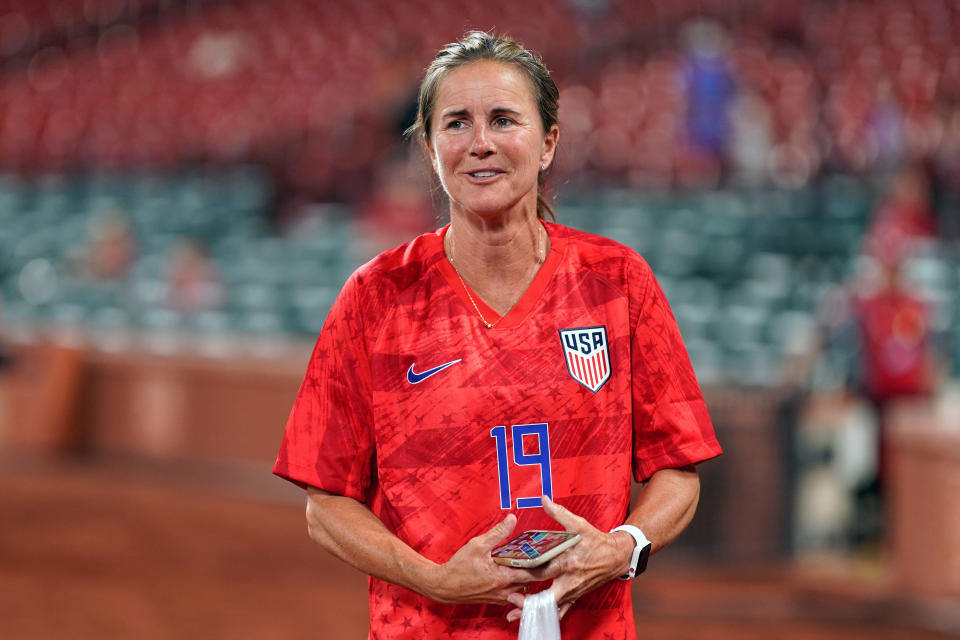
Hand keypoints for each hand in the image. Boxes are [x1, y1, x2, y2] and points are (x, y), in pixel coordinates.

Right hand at [426, 513, 552, 605]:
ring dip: (529, 574)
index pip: (533, 573)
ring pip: (523, 586)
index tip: (557, 554)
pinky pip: (514, 590)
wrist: (443, 586)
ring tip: (537, 560)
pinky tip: (518, 569)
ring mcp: (501, 596)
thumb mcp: (477, 545)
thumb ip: (497, 533)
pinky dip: (519, 580)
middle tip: (552, 555)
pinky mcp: (497, 598)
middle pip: (531, 580)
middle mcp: (505, 590)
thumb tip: (512, 518)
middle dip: (541, 568)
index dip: (546, 564)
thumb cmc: (458, 567)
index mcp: (503, 578)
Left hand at [505, 496, 632, 621]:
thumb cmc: (597, 541)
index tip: (511, 573)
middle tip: (508, 597)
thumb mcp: (579, 524)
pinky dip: (546, 615)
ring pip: (550, 607)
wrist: (617, 557)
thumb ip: (559, 513)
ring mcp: (573, 591)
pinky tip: (532, 618)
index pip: (544, 570)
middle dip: (525, 598)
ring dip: (533, 611)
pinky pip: (560, 611)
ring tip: (513, 614)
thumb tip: (544, 499)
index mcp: (569, 562)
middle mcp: (570, 580)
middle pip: (544, 594)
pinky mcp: (575, 596)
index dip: (526, 572)